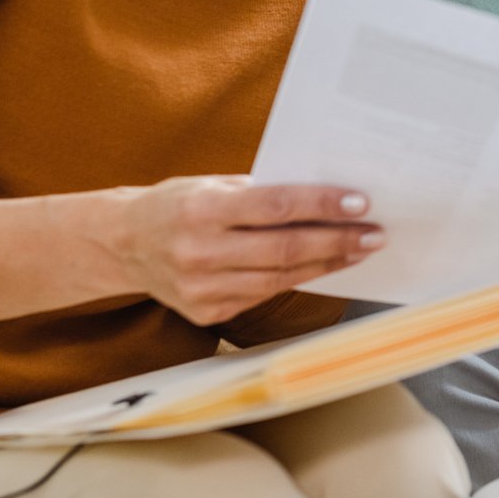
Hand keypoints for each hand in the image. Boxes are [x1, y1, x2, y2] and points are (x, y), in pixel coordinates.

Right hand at [110, 176, 381, 325]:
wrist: (123, 244)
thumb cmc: (178, 204)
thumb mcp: (211, 185)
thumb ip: (260, 193)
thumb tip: (326, 195)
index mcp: (200, 210)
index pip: (274, 207)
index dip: (321, 206)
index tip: (360, 202)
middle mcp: (198, 252)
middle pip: (284, 249)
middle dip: (337, 240)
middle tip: (375, 233)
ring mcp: (201, 289)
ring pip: (280, 278)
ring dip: (328, 263)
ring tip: (360, 249)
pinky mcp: (206, 313)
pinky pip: (264, 295)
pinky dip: (299, 279)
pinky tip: (324, 266)